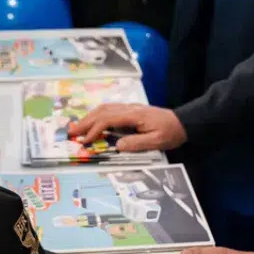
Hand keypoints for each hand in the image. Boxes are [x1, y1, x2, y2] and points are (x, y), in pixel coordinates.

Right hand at [69, 103, 186, 151]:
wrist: (183, 122)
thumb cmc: (171, 133)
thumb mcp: (157, 142)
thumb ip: (137, 144)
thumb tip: (118, 146)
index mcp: (134, 115)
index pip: (108, 120)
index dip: (95, 130)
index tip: (86, 141)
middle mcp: (129, 109)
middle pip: (102, 112)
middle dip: (85, 122)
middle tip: (70, 133)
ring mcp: (129, 108)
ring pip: (104, 108)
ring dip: (89, 117)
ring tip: (77, 128)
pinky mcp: (131, 110)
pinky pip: (110, 109)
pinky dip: (97, 115)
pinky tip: (92, 121)